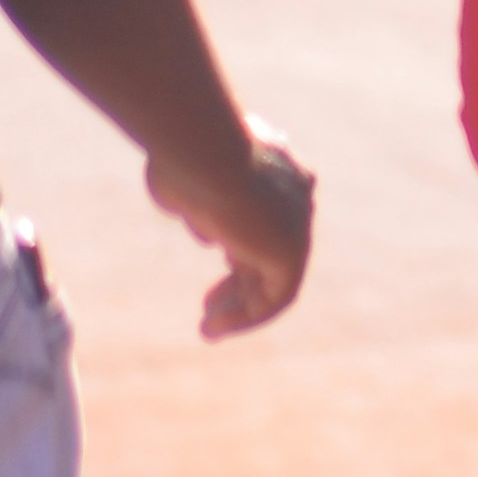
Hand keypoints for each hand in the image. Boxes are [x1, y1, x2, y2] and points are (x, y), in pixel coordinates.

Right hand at [147, 123, 315, 340]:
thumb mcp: (181, 173)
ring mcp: (296, 223)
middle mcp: (293, 194)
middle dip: (239, 279)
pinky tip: (214, 327)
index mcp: (274, 166)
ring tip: (209, 329)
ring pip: (274, 277)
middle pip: (269, 248)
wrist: (203, 147)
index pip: (265, 211)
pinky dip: (245, 317)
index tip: (214, 250)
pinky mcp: (291, 252)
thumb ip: (192, 196)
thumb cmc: (182, 155)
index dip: (240, 236)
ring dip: (241, 308)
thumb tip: (199, 220)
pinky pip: (275, 297)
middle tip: (209, 303)